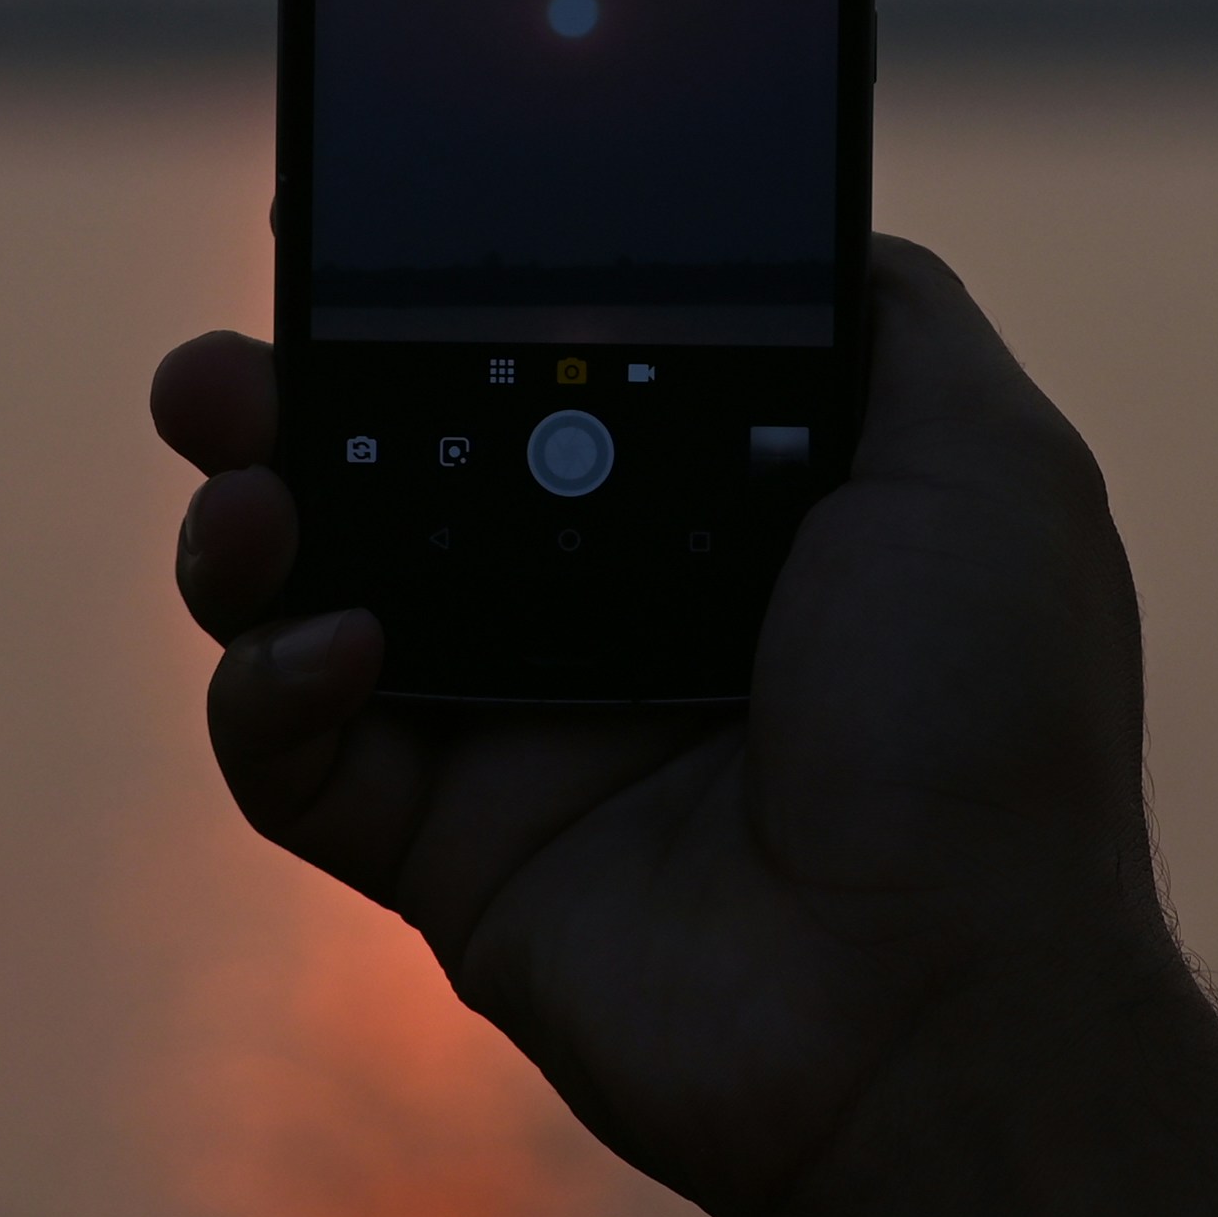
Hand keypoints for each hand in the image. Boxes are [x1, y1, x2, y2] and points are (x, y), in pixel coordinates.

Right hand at [150, 240, 1179, 1216]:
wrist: (952, 1008)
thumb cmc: (990, 734)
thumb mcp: (989, 466)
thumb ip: (888, 317)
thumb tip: (803, 208)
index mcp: (709, 504)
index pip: (530, 365)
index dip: (433, 296)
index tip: (359, 225)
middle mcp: (596, 604)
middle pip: (386, 464)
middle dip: (280, 394)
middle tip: (227, 369)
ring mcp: (515, 734)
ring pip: (303, 596)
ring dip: (240, 525)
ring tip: (249, 488)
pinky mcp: (448, 860)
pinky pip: (290, 758)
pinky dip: (270, 689)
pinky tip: (336, 644)